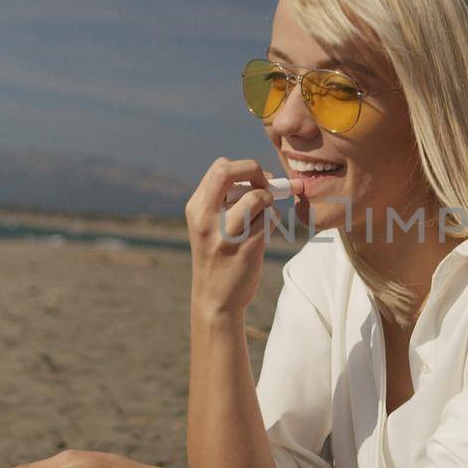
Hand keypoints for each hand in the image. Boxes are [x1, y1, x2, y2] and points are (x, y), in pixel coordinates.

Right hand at [183, 157, 300, 313]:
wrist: (215, 299)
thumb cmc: (218, 257)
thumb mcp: (209, 225)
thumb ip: (226, 200)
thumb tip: (263, 176)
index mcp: (196, 208)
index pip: (220, 168)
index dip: (245, 168)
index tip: (258, 180)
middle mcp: (205, 219)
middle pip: (229, 172)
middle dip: (255, 171)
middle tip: (266, 185)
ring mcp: (225, 234)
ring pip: (258, 198)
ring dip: (269, 206)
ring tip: (262, 221)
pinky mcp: (245, 248)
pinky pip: (269, 221)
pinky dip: (272, 224)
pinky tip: (263, 236)